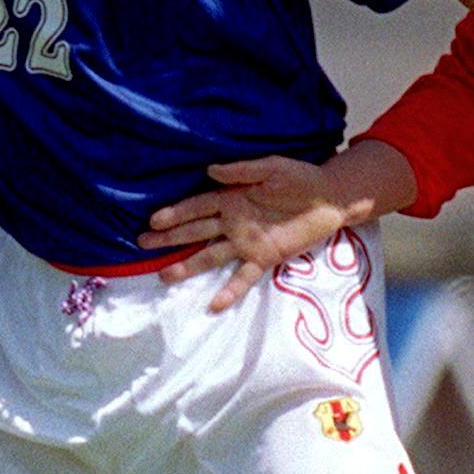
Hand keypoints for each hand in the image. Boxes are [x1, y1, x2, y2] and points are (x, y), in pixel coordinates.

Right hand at [138, 157, 349, 313]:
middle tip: (143, 245)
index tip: (154, 221)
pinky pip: (244, 277)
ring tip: (165, 276)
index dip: (176, 214)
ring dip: (188, 266)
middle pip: (196, 232)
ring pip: (211, 257)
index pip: (197, 207)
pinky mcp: (265, 258)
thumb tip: (210, 171)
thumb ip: (242, 171)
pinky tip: (214, 305)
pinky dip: (230, 292)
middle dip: (170, 238)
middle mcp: (234, 222)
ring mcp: (247, 243)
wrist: (330, 198)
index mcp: (232, 198)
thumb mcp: (272, 167)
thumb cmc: (300, 178)